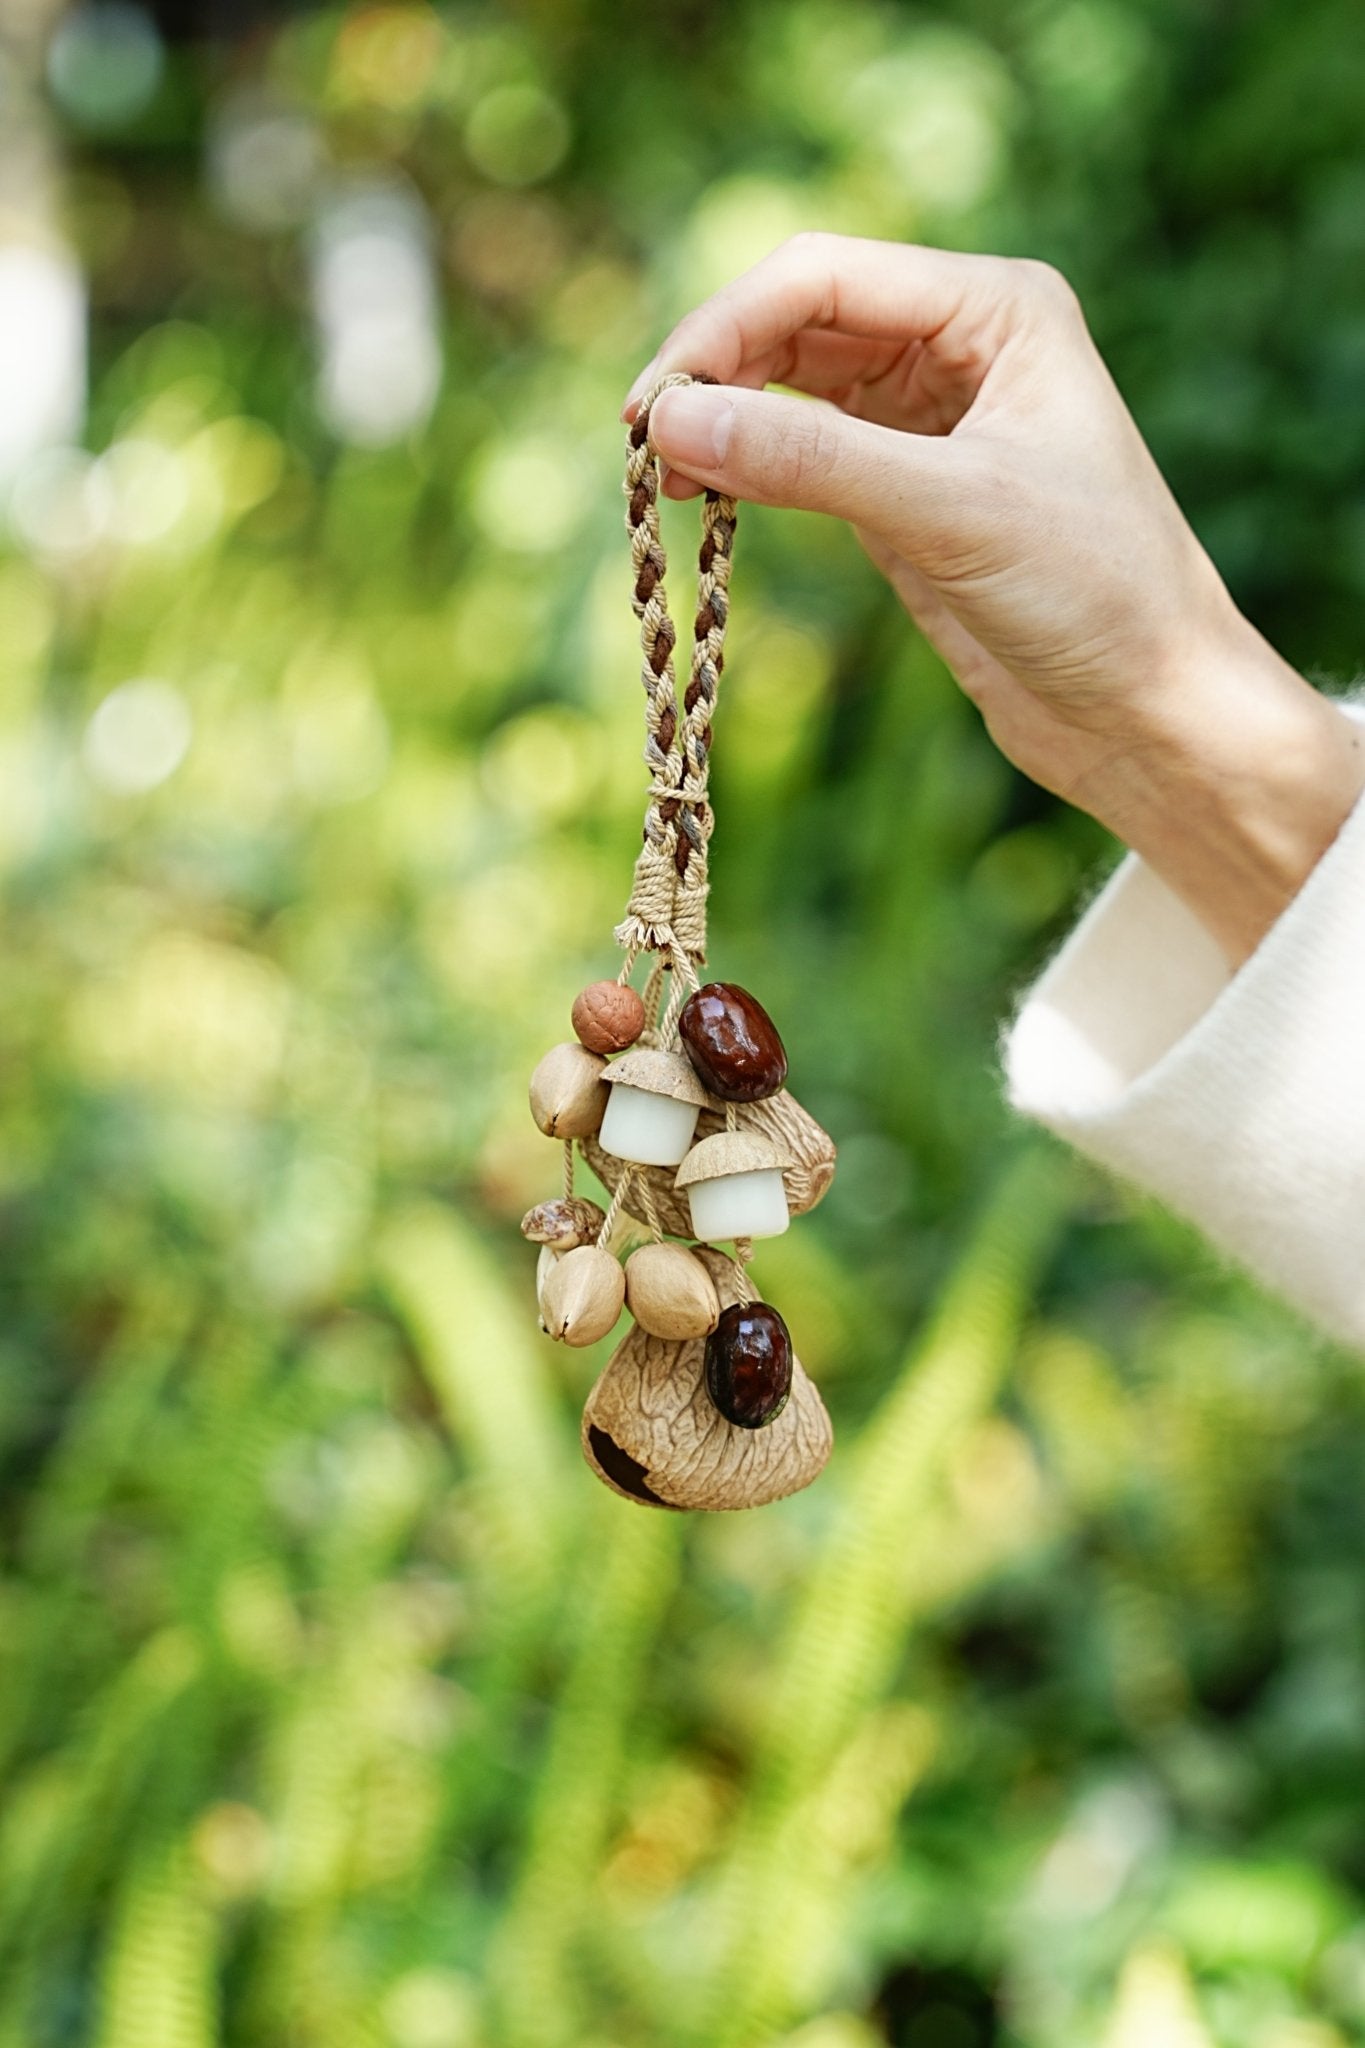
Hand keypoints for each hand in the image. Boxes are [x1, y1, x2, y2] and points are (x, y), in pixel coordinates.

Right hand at [625, 235, 1364, 962]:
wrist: (1149, 712)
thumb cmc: (1095, 594)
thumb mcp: (950, 513)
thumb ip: (811, 460)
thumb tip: (671, 420)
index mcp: (996, 308)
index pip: (823, 277)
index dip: (725, 328)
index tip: (653, 403)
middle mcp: (962, 345)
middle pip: (796, 321)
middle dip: (716, 371)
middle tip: (640, 444)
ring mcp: (932, 419)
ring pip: (793, 387)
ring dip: (725, 418)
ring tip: (661, 476)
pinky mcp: (909, 492)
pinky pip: (807, 454)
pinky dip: (751, 468)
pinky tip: (703, 497)